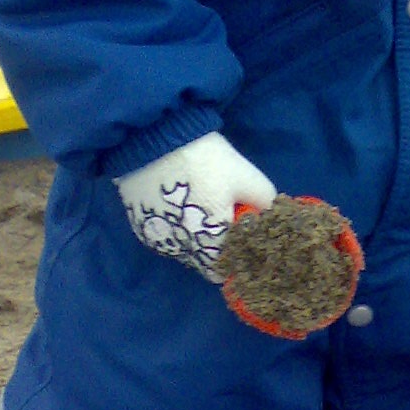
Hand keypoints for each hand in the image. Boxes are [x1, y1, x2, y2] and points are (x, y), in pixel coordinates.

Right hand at [116, 131, 274, 281]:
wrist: (154, 139)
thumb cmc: (206, 160)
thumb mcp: (246, 176)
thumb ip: (265, 203)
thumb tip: (267, 215)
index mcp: (210, 245)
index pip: (224, 270)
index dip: (233, 255)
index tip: (238, 235)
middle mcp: (181, 250)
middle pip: (202, 259)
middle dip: (214, 244)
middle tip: (220, 213)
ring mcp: (159, 240)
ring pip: (182, 249)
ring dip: (192, 236)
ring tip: (198, 204)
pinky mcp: (141, 226)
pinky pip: (164, 235)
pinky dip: (173, 225)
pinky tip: (178, 203)